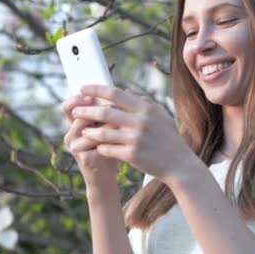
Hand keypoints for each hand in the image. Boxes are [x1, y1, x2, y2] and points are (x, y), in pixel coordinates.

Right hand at [63, 94, 118, 193]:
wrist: (107, 176)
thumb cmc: (110, 149)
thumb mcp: (110, 128)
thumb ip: (113, 112)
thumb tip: (127, 91)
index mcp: (76, 123)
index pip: (70, 105)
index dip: (78, 98)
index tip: (93, 93)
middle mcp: (71, 134)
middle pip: (76, 113)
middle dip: (94, 107)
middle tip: (110, 104)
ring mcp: (75, 146)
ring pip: (87, 128)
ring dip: (105, 122)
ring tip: (120, 120)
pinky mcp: (84, 158)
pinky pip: (95, 143)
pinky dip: (109, 138)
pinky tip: (122, 136)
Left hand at [71, 85, 198, 185]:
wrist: (179, 164)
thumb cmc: (169, 139)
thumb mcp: (161, 116)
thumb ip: (144, 103)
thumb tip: (127, 92)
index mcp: (146, 108)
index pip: (115, 93)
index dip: (96, 90)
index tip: (82, 89)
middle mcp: (141, 121)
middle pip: (105, 111)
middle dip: (86, 110)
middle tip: (75, 111)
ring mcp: (136, 139)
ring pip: (103, 132)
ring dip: (89, 131)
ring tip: (83, 130)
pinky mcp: (132, 155)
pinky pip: (108, 149)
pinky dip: (99, 146)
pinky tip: (95, 146)